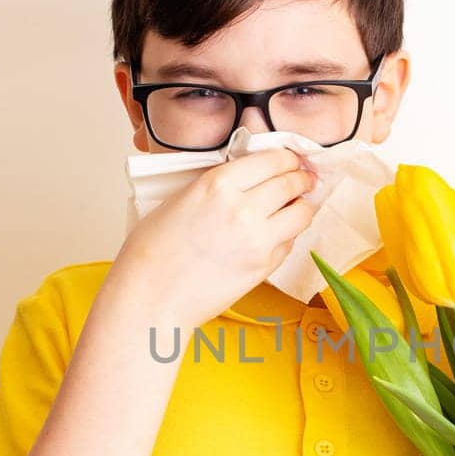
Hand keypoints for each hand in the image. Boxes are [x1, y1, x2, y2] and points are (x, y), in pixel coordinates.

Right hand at [115, 147, 317, 325]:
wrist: (150, 297)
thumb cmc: (153, 251)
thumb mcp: (180, 199)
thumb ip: (217, 185)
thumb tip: (248, 178)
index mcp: (217, 184)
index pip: (272, 160)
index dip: (288, 158)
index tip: (291, 160)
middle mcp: (242, 208)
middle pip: (291, 184)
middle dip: (301, 179)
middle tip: (304, 178)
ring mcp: (257, 240)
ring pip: (301, 213)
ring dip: (302, 206)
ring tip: (298, 205)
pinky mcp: (262, 267)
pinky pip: (289, 243)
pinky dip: (287, 236)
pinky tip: (277, 234)